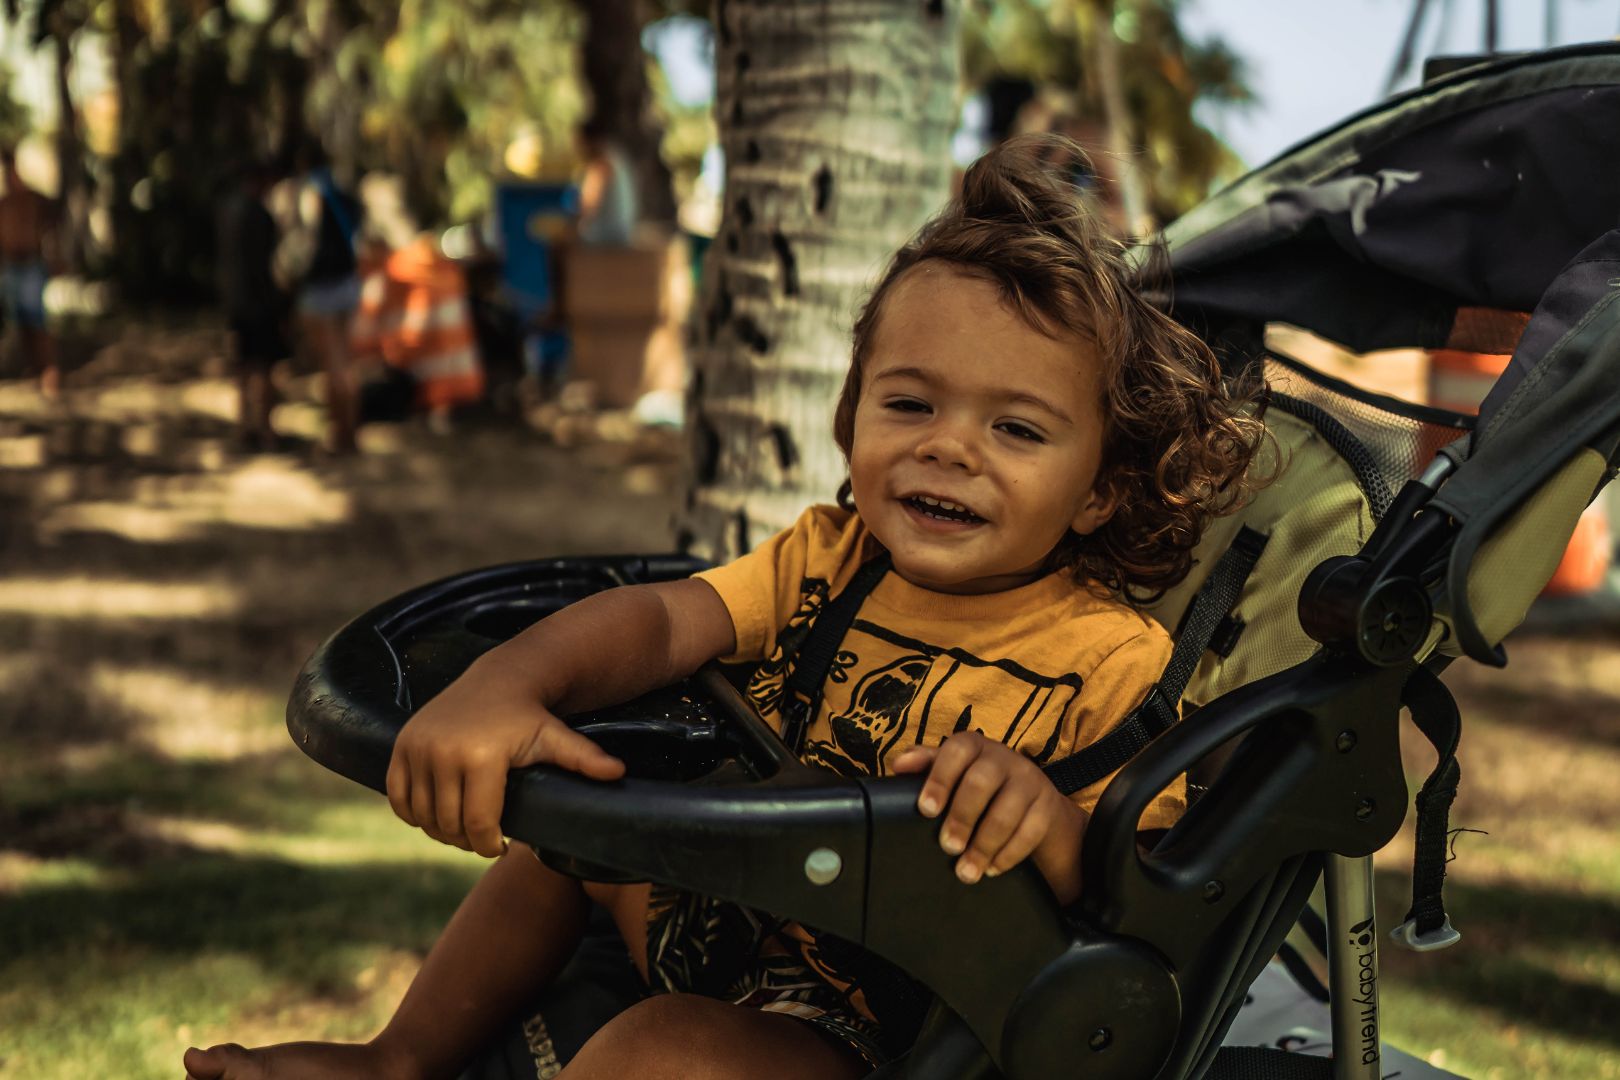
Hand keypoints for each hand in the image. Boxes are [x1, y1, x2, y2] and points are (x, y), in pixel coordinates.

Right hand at [386, 654, 623, 856]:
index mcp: (481, 756)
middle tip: (482, 839)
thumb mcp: (556, 736)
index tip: (500, 846)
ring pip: (422, 815)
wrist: (496, 680)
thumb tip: (619, 773)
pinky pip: (398, 797)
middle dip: (466, 841)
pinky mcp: (401, 745)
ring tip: (462, 828)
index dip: (489, 844)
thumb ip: (584, 758)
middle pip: (449, 824)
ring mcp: (418, 748)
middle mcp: (443, 751)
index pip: (479, 824)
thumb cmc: (529, 716)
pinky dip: (412, 813)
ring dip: (440, 831)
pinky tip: (435, 814)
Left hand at [892, 731, 1086, 899]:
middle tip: (947, 847)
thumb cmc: (977, 783)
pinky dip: (1008, 855)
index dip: (940, 779)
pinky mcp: (1047, 808)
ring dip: (983, 846)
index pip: (957, 751)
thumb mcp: (952, 770)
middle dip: (961, 818)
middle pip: (982, 782)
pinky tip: (991, 868)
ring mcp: (1030, 781)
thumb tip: (898, 765)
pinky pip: (1030, 833)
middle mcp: (1004, 758)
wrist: (1030, 796)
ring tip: (966, 871)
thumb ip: (925, 765)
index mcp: (975, 746)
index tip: (925, 810)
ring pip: (1007, 812)